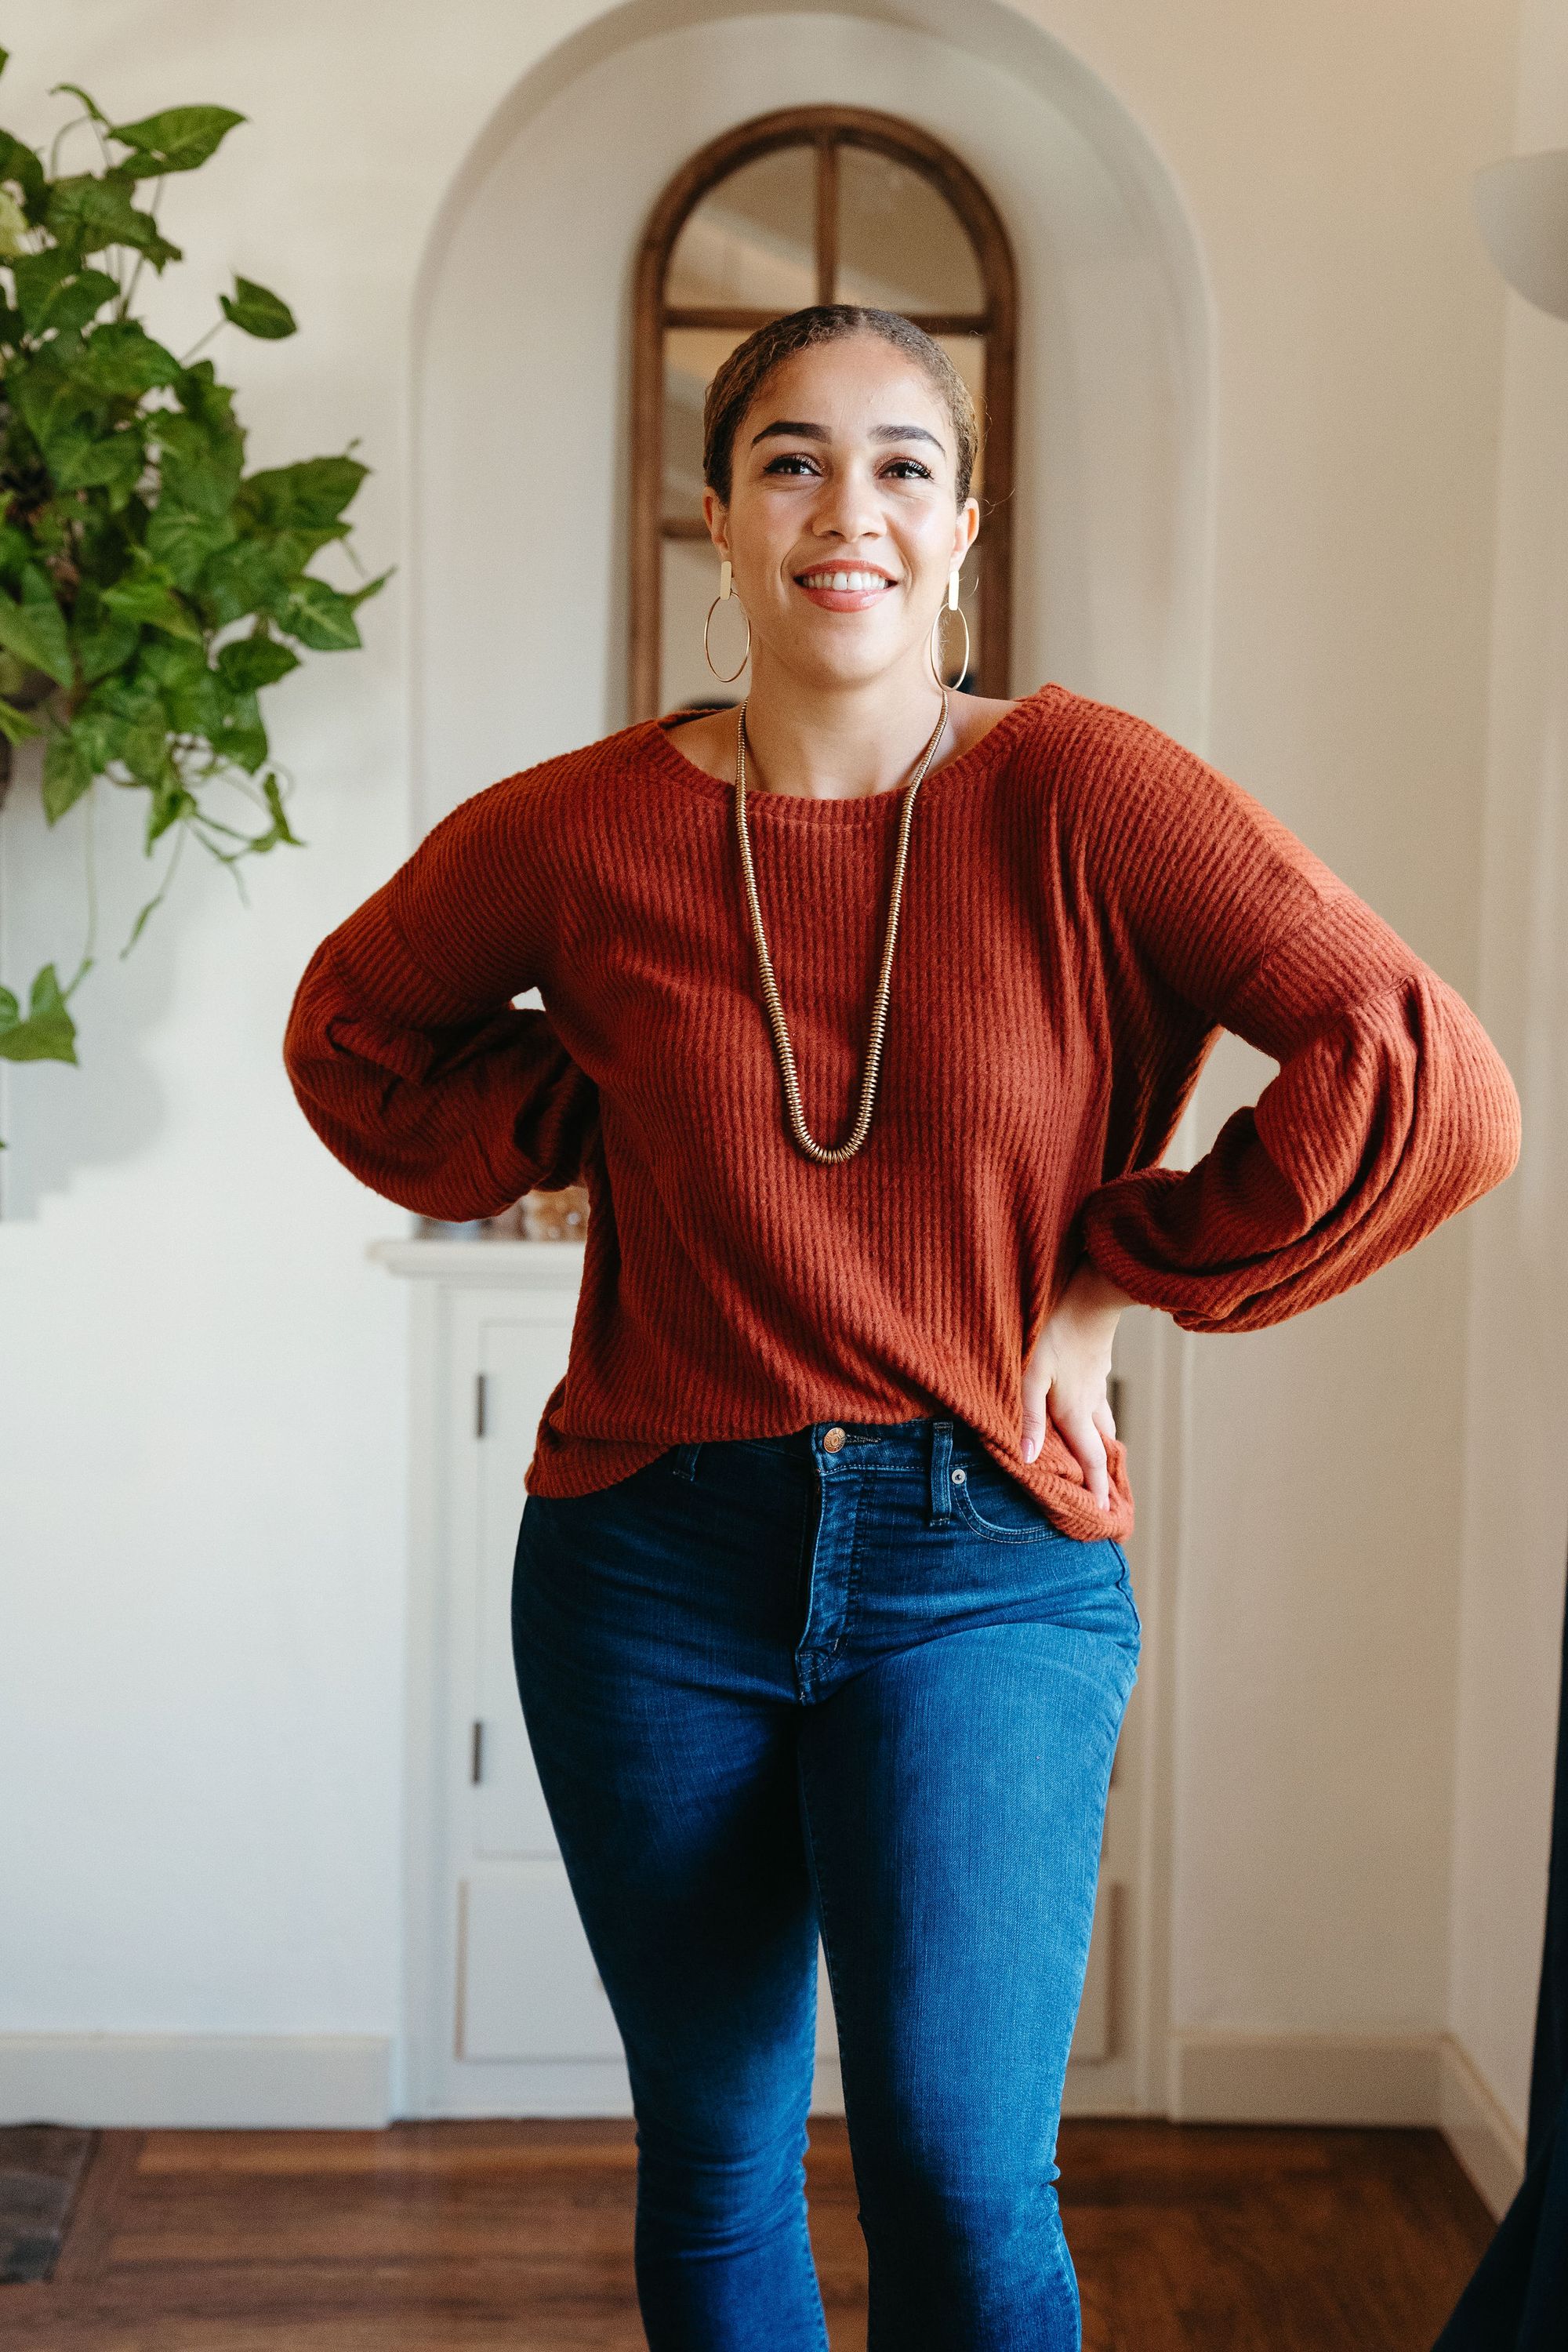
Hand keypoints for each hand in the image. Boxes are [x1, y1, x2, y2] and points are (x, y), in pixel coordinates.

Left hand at [1021, 1260, 1133, 1510]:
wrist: (1089, 1295)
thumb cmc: (1052, 1334)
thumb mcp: (1031, 1376)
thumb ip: (1030, 1418)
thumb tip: (1031, 1460)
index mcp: (1074, 1412)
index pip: (1090, 1459)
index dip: (1097, 1488)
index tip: (1105, 1515)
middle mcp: (1091, 1403)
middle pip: (1102, 1446)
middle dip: (1105, 1473)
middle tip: (1110, 1497)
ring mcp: (1097, 1383)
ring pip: (1104, 1423)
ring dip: (1105, 1446)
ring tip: (1104, 1461)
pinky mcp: (1097, 1366)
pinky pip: (1101, 1402)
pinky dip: (1100, 1419)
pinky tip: (1092, 1412)